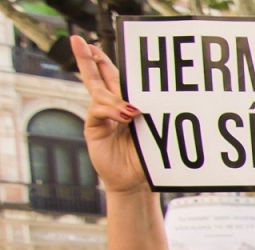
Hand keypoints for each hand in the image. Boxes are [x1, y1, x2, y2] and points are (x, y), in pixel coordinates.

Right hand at [69, 35, 146, 194]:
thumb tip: (149, 104)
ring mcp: (100, 116)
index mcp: (125, 103)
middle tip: (79, 41)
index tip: (95, 44)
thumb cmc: (147, 158)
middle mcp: (110, 107)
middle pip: (98, 77)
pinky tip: (125, 114)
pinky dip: (111, 110)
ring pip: (99, 93)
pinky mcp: (93, 128)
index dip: (105, 61)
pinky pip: (97, 111)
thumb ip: (151, 118)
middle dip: (88, 59)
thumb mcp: (154, 134)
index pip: (115, 77)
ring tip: (131, 111)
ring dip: (112, 96)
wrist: (134, 181)